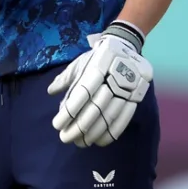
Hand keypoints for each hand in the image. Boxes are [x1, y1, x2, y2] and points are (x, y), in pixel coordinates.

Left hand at [47, 22, 152, 147]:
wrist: (126, 46)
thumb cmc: (97, 56)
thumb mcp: (80, 62)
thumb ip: (65, 78)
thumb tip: (50, 91)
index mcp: (97, 67)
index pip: (81, 95)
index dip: (69, 112)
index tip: (57, 125)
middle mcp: (113, 79)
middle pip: (95, 108)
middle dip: (79, 127)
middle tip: (66, 138)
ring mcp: (128, 89)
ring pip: (109, 116)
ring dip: (93, 133)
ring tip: (80, 142)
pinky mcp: (136, 97)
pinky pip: (124, 119)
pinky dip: (111, 133)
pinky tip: (100, 141)